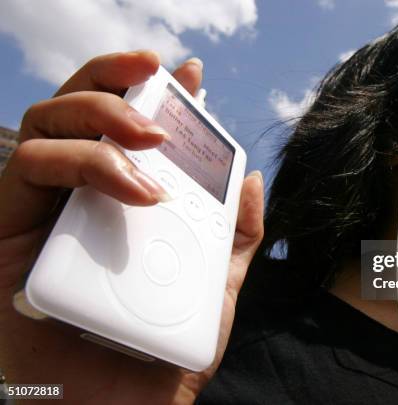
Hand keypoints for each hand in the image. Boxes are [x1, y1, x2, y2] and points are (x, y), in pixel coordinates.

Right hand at [0, 51, 263, 403]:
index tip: (189, 75)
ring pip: (48, 126)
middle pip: (78, 112)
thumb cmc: (160, 355)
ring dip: (105, 120)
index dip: (151, 92)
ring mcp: (40, 214)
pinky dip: (84, 164)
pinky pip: (27, 169)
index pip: (125, 132)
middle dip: (118, 83)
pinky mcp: (6, 236)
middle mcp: (75, 202)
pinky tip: (135, 191)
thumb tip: (250, 179)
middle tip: (162, 85)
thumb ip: (234, 237)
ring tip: (153, 145)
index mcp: (118, 207)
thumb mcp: (215, 289)